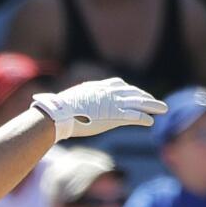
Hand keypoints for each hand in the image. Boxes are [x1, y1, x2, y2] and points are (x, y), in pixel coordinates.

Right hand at [31, 78, 167, 141]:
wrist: (57, 115)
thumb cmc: (55, 110)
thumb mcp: (62, 100)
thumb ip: (64, 100)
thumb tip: (41, 100)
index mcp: (96, 87)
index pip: (118, 84)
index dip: (129, 89)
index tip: (136, 93)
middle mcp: (107, 92)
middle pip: (132, 92)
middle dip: (145, 96)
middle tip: (156, 102)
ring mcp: (112, 103)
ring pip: (139, 102)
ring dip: (152, 105)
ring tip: (163, 109)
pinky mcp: (115, 116)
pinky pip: (135, 116)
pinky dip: (144, 118)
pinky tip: (151, 122)